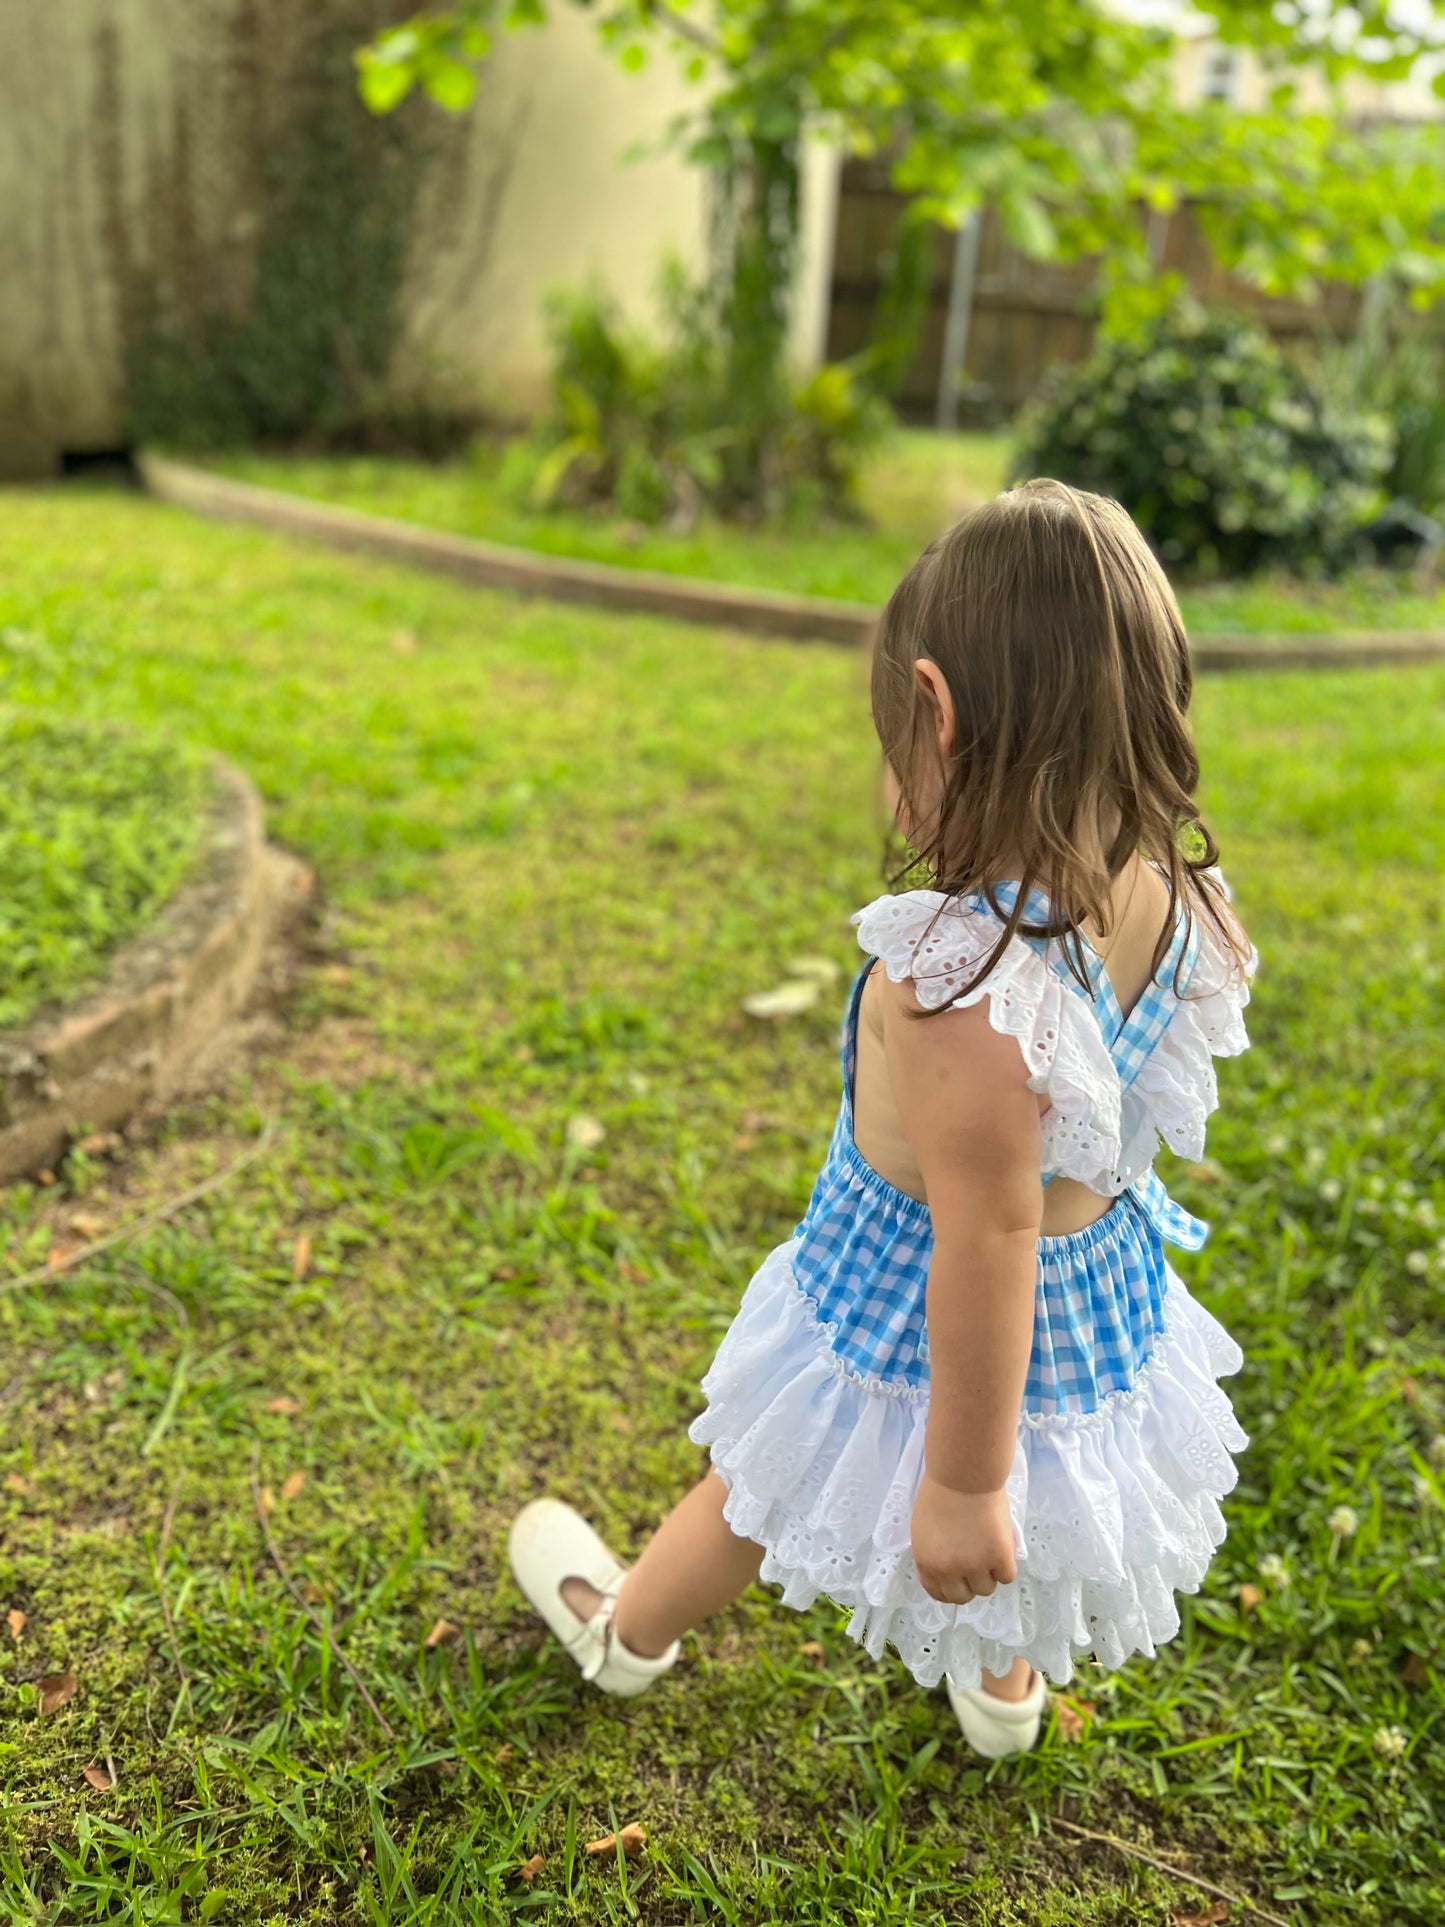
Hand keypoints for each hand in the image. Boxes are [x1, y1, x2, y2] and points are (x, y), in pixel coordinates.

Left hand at [911, 1475, 1017, 1604]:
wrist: (963, 1473)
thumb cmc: (941, 1491)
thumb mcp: (926, 1529)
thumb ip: (935, 1553)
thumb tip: (949, 1570)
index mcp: (926, 1562)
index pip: (938, 1593)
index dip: (950, 1589)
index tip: (959, 1581)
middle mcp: (948, 1570)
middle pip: (963, 1597)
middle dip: (970, 1584)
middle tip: (978, 1565)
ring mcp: (975, 1566)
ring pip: (987, 1589)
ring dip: (989, 1573)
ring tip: (988, 1547)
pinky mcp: (999, 1557)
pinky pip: (1007, 1576)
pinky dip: (1006, 1565)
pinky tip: (1001, 1545)